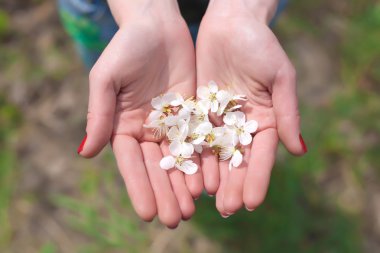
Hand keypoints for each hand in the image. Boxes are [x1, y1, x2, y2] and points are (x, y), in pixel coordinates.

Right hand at [78, 0, 202, 227]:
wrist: (156, 26)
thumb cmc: (126, 47)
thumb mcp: (107, 79)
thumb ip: (100, 114)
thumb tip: (85, 153)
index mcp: (124, 126)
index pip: (131, 164)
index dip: (139, 188)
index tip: (147, 214)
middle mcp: (148, 130)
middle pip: (157, 168)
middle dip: (166, 194)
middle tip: (176, 220)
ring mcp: (172, 124)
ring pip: (179, 160)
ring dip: (185, 185)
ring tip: (193, 209)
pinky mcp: (192, 114)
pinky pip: (199, 141)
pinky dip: (203, 162)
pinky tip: (209, 182)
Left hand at [196, 0, 306, 215]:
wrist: (231, 23)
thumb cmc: (261, 45)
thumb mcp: (280, 77)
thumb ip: (287, 112)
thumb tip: (299, 150)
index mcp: (265, 119)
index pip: (261, 155)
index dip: (258, 178)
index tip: (252, 202)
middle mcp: (242, 124)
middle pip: (237, 160)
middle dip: (233, 184)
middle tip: (227, 209)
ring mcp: (219, 119)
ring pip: (214, 153)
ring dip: (211, 176)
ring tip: (207, 200)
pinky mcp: (198, 111)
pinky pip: (194, 136)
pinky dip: (192, 155)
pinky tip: (188, 174)